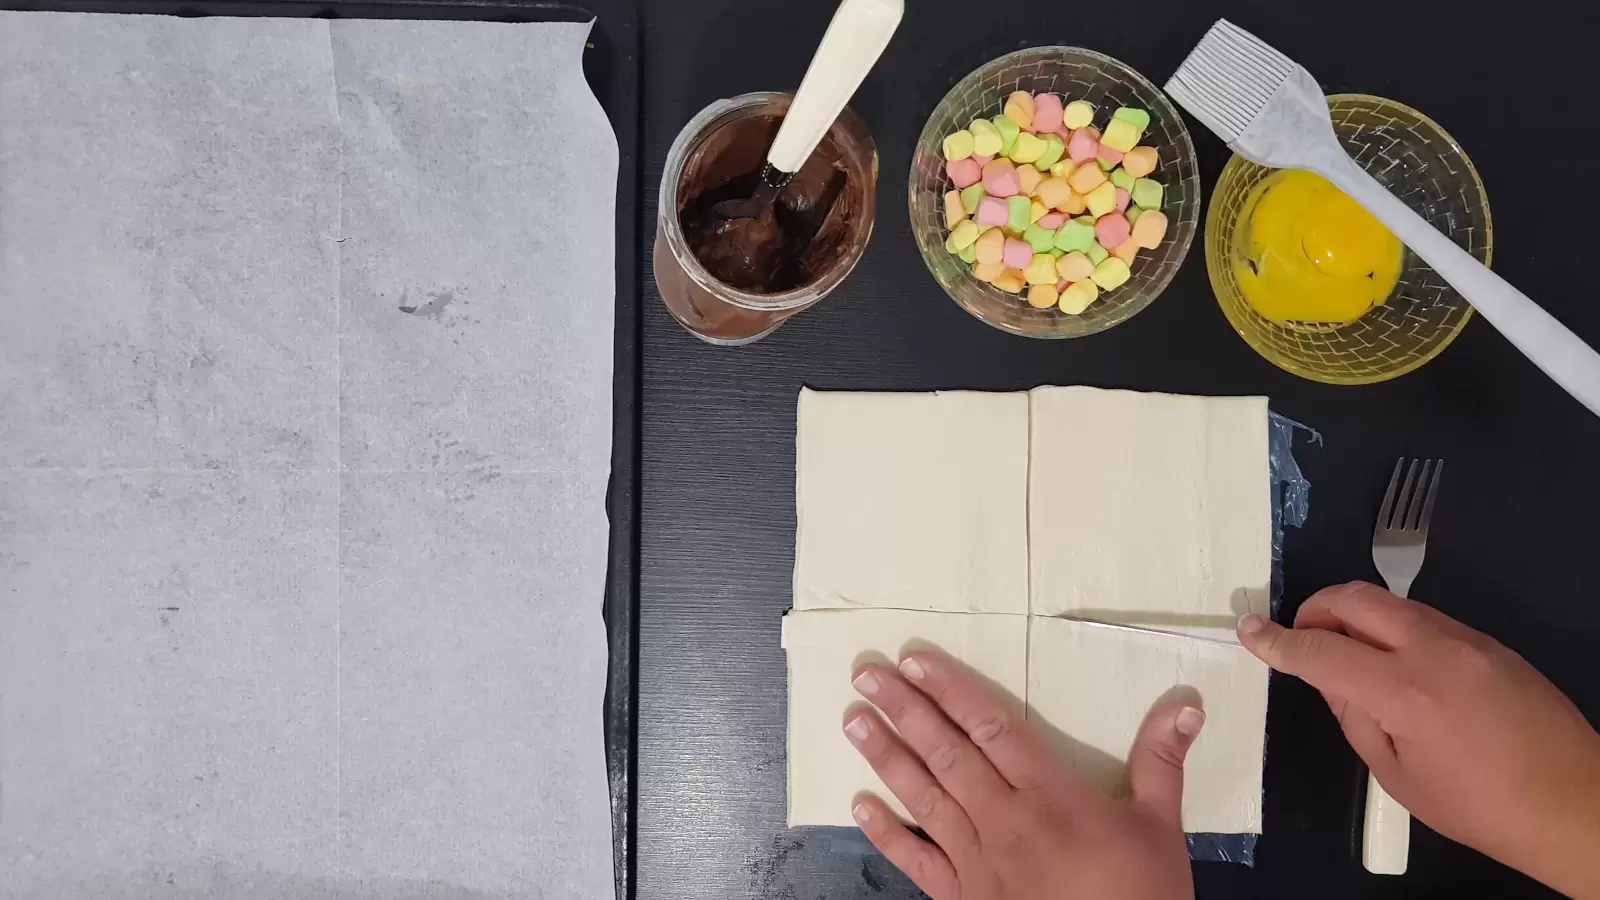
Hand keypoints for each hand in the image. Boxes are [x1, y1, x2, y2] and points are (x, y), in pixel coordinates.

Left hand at [843, 649, 1200, 899]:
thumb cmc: (1140, 896)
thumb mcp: (1162, 827)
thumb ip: (1161, 762)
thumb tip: (1186, 704)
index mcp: (1050, 794)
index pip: (992, 727)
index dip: (951, 691)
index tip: (915, 662)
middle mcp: (1004, 819)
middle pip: (947, 753)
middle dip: (904, 711)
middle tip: (865, 674)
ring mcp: (978, 860)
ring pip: (924, 798)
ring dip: (885, 758)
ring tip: (852, 721)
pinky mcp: (963, 899)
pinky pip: (917, 862)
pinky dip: (886, 835)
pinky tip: (858, 807)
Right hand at [1239, 582, 1599, 899]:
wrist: (1574, 803)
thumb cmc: (1480, 805)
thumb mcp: (1397, 776)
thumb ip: (1356, 719)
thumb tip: (1334, 682)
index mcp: (1406, 692)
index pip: (1323, 651)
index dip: (1279, 641)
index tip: (1250, 631)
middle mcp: (1437, 651)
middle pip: (1357, 598)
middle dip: (1315, 609)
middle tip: (1301, 637)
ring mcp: (1469, 640)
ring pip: (1393, 604)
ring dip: (1357, 617)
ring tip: (1349, 656)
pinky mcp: (1491, 644)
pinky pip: (1426, 621)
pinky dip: (1395, 631)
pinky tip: (1397, 668)